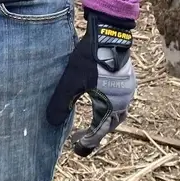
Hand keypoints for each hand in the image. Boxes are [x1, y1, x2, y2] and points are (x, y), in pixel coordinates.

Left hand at [46, 15, 136, 156]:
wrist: (109, 33)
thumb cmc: (90, 58)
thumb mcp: (71, 81)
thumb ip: (61, 103)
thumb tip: (52, 123)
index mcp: (110, 105)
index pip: (99, 132)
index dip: (88, 142)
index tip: (76, 147)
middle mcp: (122, 100)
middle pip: (112, 124)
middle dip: (99, 132)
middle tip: (84, 136)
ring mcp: (127, 88)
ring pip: (119, 112)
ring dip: (106, 118)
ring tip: (94, 119)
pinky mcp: (127, 77)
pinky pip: (121, 99)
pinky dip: (111, 105)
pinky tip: (102, 98)